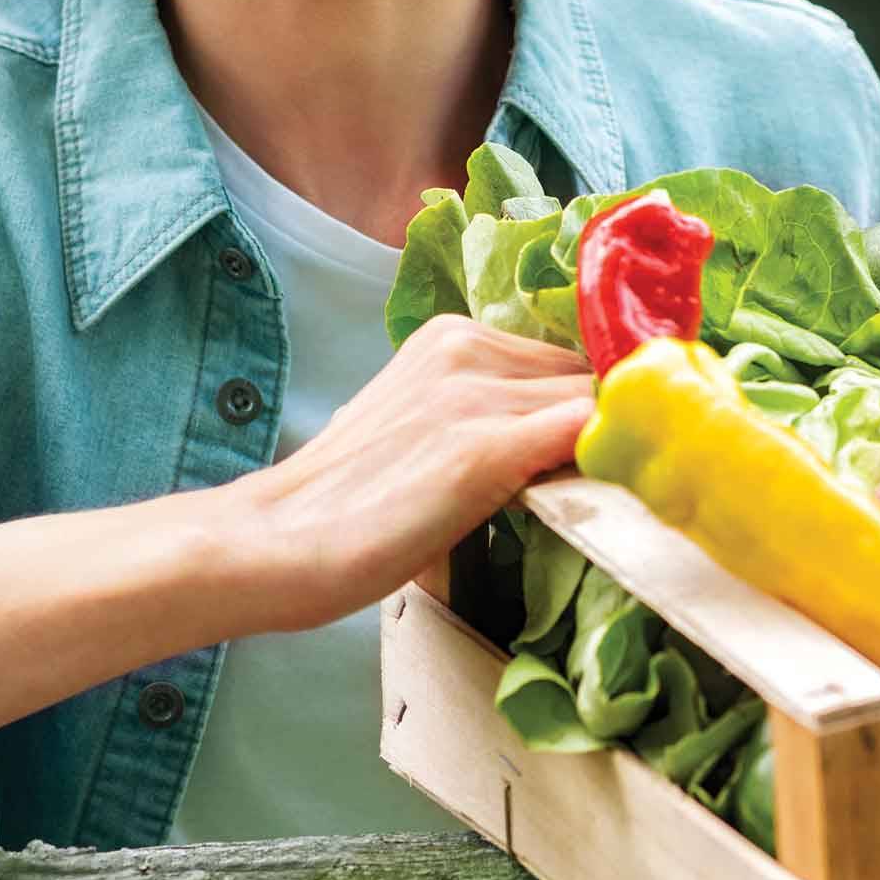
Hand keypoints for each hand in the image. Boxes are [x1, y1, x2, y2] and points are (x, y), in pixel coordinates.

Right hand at [211, 314, 592, 633]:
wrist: (275, 542)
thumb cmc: (345, 503)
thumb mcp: (420, 426)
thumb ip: (484, 415)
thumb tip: (564, 439)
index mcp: (451, 336)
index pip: (562, 360)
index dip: (592, 408)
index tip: (604, 450)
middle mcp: (468, 347)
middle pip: (586, 376)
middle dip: (604, 426)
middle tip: (604, 482)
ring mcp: (477, 394)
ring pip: (593, 404)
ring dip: (604, 451)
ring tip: (593, 501)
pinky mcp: (484, 448)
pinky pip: (583, 436)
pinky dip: (604, 464)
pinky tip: (602, 498)